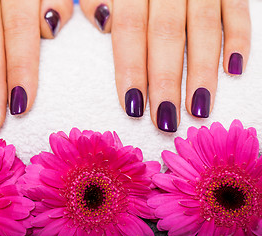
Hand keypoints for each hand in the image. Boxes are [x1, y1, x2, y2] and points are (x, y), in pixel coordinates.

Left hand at [80, 0, 250, 131]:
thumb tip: (102, 24)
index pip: (129, 28)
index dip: (130, 68)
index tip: (132, 106)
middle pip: (166, 34)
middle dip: (166, 80)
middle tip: (165, 120)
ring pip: (204, 26)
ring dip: (202, 70)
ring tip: (198, 109)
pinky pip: (238, 8)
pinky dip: (239, 37)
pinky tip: (234, 70)